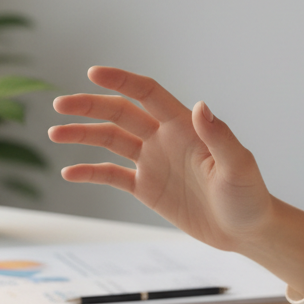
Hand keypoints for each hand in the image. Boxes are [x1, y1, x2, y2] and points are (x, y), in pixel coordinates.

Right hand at [49, 66, 270, 249]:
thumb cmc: (249, 196)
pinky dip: (89, 171)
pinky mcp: (146, 187)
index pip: (147, 94)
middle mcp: (163, 138)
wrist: (245, 230)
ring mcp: (152, 161)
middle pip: (119, 113)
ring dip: (82, 135)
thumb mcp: (238, 166)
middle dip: (89, 107)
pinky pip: (111, 175)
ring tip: (54, 133)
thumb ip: (219, 136)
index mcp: (184, 126)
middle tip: (60, 105)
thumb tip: (201, 106)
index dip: (120, 81)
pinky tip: (68, 172)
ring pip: (110, 140)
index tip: (92, 73)